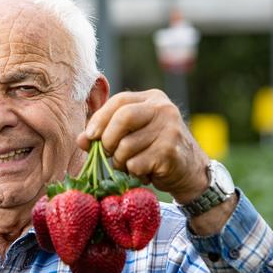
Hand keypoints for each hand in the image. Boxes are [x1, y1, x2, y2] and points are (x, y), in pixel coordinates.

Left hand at [77, 89, 236, 234]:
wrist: (191, 172)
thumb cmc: (155, 151)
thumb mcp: (132, 136)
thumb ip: (106, 133)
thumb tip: (81, 139)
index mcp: (152, 99)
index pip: (119, 100)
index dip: (100, 118)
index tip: (90, 136)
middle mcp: (163, 109)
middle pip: (123, 117)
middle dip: (108, 139)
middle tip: (109, 154)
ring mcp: (170, 129)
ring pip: (126, 146)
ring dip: (121, 162)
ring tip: (132, 165)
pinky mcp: (170, 151)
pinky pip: (136, 163)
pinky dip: (133, 172)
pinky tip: (145, 172)